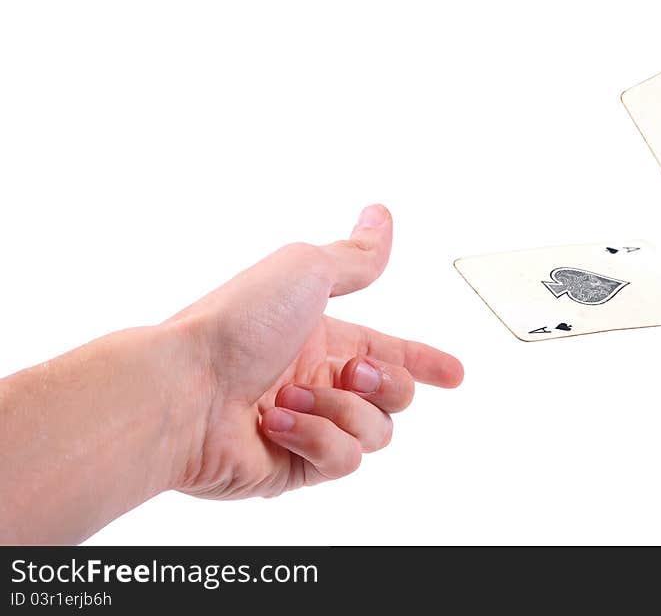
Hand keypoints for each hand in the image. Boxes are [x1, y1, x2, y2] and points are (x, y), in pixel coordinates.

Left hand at [169, 204, 462, 498]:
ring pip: (377, 431)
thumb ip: (355, 256)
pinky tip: (278, 425)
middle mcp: (317, 382)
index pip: (389, 350)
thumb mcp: (304, 271)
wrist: (183, 390)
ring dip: (342, 411)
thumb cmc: (235, 325)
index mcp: (321, 337)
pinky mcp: (296, 466)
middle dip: (388, 384)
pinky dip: (317, 439)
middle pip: (395, 395)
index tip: (453, 374)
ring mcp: (309, 426)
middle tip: (353, 373)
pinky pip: (345, 460)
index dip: (424, 361)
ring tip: (292, 399)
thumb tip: (380, 217)